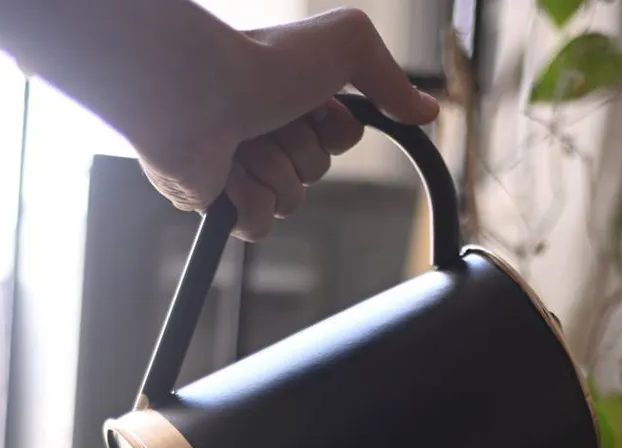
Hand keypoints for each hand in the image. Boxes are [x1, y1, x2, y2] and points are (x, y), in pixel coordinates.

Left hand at [139, 7, 439, 239]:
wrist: (194, 94)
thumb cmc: (262, 63)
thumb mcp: (347, 46)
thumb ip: (390, 77)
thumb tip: (427, 112)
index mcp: (291, 94)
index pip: (343, 136)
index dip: (334, 126)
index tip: (311, 102)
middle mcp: (266, 128)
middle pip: (318, 170)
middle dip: (302, 152)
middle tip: (270, 120)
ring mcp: (241, 165)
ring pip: (291, 200)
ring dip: (275, 174)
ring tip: (243, 143)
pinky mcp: (218, 201)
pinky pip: (259, 227)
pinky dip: (249, 206)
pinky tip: (228, 175)